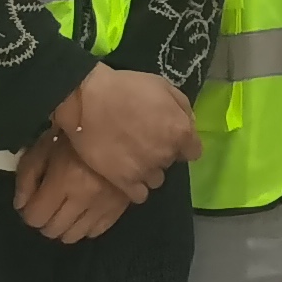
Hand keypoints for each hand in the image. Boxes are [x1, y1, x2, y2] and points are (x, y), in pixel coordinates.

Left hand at [11, 131, 142, 243]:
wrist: (122, 128)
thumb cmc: (75, 135)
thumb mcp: (43, 148)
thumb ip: (26, 176)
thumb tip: (21, 205)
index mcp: (64, 181)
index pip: (36, 217)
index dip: (29, 211)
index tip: (33, 201)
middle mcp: (85, 198)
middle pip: (53, 230)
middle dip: (45, 220)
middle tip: (48, 205)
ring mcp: (105, 205)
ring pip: (75, 236)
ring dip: (65, 227)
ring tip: (66, 211)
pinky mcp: (121, 207)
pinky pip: (97, 232)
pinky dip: (86, 227)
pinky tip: (84, 212)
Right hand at [55, 67, 199, 194]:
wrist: (87, 100)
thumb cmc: (126, 88)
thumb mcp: (163, 86)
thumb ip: (183, 108)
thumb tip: (189, 125)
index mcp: (181, 131)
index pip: (194, 151)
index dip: (182, 145)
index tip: (169, 139)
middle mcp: (167, 154)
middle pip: (171, 162)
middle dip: (162, 153)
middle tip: (143, 141)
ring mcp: (145, 169)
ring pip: (156, 179)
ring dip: (148, 170)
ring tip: (132, 157)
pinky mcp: (123, 181)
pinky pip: (139, 195)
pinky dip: (136, 187)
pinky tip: (127, 176)